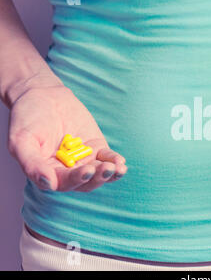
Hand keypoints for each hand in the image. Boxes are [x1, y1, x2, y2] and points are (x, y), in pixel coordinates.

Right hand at [7, 73, 127, 191]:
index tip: (86, 171)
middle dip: (97, 177)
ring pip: (99, 173)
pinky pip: (107, 158)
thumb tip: (49, 184)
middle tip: (106, 169)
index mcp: (48, 173)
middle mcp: (67, 171)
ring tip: (118, 168)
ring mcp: (84, 160)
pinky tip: (121, 162)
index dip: (76, 179)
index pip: (64, 182)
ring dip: (110, 174)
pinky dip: (114, 160)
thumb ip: (32, 164)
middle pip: (85, 182)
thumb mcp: (21, 141)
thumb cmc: (27, 119)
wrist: (43, 96)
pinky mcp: (96, 147)